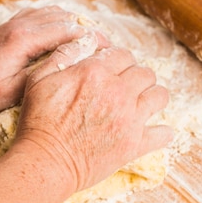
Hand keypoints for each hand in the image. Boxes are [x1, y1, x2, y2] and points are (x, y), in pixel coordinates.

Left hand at [0, 6, 108, 121]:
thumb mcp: (15, 92)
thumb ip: (45, 74)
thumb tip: (75, 65)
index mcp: (23, 39)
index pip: (69, 30)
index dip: (93, 42)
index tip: (109, 56)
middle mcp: (21, 24)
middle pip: (68, 18)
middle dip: (90, 34)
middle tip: (107, 54)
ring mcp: (17, 21)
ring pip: (59, 14)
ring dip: (79, 28)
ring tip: (93, 49)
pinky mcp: (16, 25)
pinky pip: (47, 16)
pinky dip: (64, 26)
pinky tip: (73, 44)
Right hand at [14, 34, 172, 193]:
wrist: (45, 162)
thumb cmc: (38, 122)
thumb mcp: (39, 79)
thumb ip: (63, 55)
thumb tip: (83, 40)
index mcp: (95, 73)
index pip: (123, 55)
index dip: (119, 61)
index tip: (114, 71)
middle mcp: (117, 92)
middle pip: (145, 73)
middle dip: (137, 77)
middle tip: (127, 88)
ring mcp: (129, 119)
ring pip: (160, 96)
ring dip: (152, 97)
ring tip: (141, 104)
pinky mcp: (134, 144)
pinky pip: (163, 133)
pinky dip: (161, 132)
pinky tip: (154, 131)